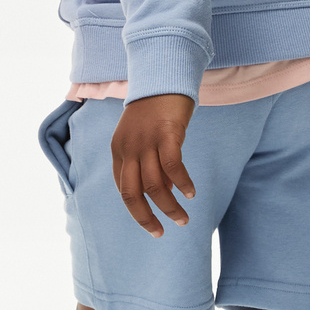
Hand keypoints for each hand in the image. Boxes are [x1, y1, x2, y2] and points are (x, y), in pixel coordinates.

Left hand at [110, 93, 195, 236]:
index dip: (137, 211)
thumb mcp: (143, 137)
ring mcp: (146, 141)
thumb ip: (147, 162)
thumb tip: (161, 191)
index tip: (152, 225)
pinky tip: (191, 193)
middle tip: (161, 232)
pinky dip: (182, 184)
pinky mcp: (166, 133)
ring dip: (169, 206)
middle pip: (133, 194)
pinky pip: (173, 167)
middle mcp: (128, 148)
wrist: (163, 77)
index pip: (123, 190)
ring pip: (154, 185)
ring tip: (183, 218)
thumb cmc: (154, 110)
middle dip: (146, 217)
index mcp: (118, 151)